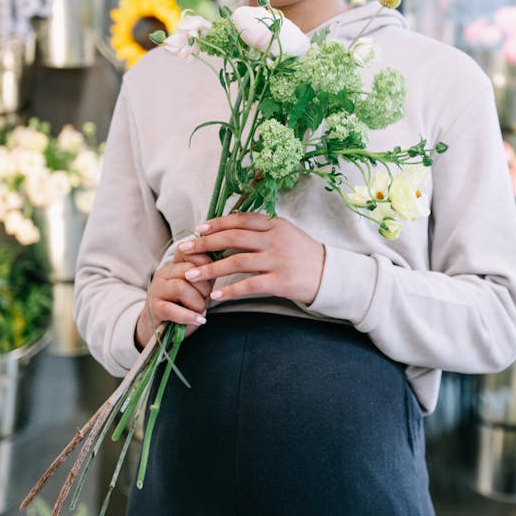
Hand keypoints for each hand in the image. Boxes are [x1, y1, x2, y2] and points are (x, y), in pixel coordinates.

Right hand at [134, 244, 213, 348]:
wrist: (160, 329)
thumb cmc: (184, 307)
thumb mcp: (198, 289)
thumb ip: (206, 276)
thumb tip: (224, 263)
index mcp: (174, 266)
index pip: (187, 250)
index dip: (204, 261)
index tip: (211, 276)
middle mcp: (163, 274)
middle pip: (187, 269)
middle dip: (204, 286)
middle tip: (207, 298)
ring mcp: (156, 290)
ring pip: (180, 287)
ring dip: (197, 301)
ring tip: (201, 310)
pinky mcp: (154, 308)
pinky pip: (171, 309)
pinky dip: (189, 316)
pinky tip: (199, 320)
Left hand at [177, 213, 324, 306]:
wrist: (330, 274)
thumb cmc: (303, 254)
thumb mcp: (286, 233)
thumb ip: (262, 229)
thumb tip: (230, 228)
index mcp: (275, 224)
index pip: (240, 219)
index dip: (217, 223)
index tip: (198, 229)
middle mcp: (275, 239)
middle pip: (233, 238)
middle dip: (205, 243)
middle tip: (185, 249)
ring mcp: (278, 260)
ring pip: (236, 262)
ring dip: (211, 268)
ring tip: (192, 275)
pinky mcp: (280, 281)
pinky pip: (249, 285)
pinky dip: (230, 290)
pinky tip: (216, 295)